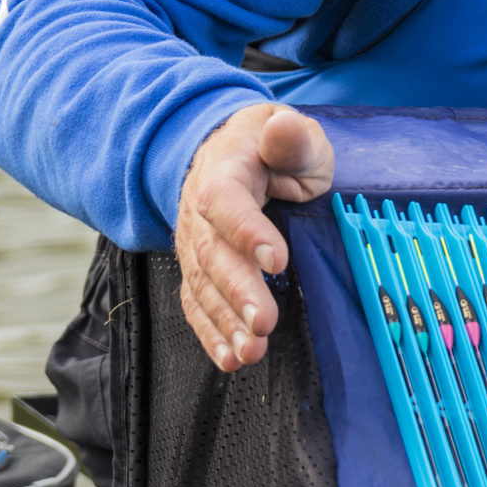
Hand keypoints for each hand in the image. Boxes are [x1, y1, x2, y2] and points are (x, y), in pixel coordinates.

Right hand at [174, 103, 334, 371]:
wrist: (228, 153)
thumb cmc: (269, 147)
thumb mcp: (291, 132)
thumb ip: (292, 138)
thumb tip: (285, 127)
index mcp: (222, 172)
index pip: (227, 201)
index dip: (248, 231)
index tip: (278, 259)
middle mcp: (199, 213)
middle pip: (212, 255)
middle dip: (238, 292)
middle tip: (264, 322)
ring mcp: (194, 245)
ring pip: (202, 287)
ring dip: (225, 323)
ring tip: (250, 351)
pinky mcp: (197, 271)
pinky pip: (198, 305)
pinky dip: (212, 335)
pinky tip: (231, 359)